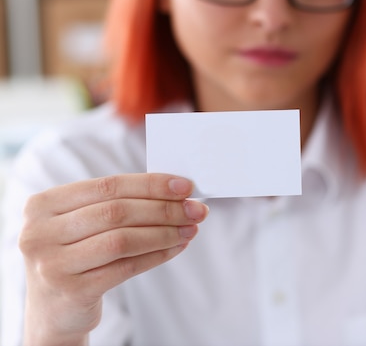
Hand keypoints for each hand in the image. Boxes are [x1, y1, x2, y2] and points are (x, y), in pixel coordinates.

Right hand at [18, 173, 207, 345]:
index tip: (186, 186)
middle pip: (116, 211)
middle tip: (196, 210)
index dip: (150, 184)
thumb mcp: (81, 224)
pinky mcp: (71, 291)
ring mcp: (52, 264)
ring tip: (190, 229)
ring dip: (164, 232)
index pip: (107, 186)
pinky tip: (176, 248)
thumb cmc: (76, 256)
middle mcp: (39, 232)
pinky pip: (126, 267)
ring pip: (123, 239)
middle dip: (164, 208)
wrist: (53, 312)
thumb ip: (117, 203)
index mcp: (42, 204)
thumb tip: (176, 192)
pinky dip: (157, 255)